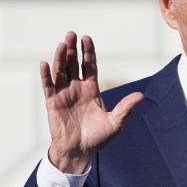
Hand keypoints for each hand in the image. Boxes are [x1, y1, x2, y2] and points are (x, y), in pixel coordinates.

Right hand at [40, 32, 142, 173]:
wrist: (79, 153)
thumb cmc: (98, 139)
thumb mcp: (116, 123)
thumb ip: (125, 108)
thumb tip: (141, 95)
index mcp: (91, 90)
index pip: (89, 66)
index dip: (87, 52)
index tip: (86, 38)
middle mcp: (76, 89)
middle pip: (73, 64)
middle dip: (72, 49)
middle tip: (71, 34)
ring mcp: (64, 94)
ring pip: (60, 71)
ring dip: (59, 57)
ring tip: (61, 44)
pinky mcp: (52, 103)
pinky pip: (48, 86)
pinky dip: (46, 75)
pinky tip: (45, 64)